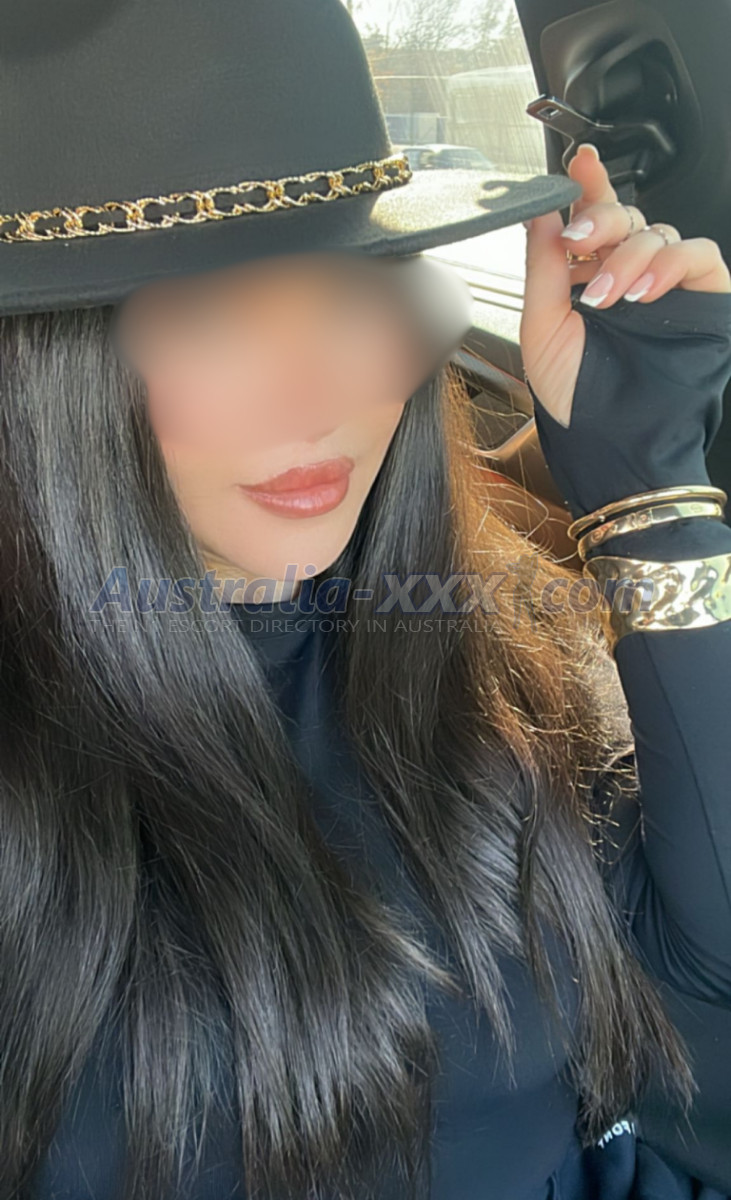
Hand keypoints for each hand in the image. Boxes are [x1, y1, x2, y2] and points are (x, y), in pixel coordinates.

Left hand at [520, 143, 730, 428]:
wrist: (611, 441)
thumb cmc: (576, 397)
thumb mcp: (542, 326)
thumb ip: (543, 265)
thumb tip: (545, 210)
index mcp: (590, 277)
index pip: (593, 218)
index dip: (589, 184)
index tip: (579, 160)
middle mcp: (630, 276)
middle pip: (625, 216)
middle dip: (600, 220)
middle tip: (578, 245)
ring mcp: (668, 286)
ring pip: (657, 233)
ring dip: (628, 255)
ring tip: (606, 297)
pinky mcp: (703, 299)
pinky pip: (698, 254)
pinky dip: (671, 262)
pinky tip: (644, 291)